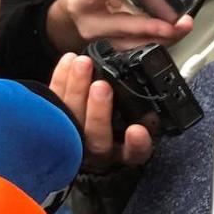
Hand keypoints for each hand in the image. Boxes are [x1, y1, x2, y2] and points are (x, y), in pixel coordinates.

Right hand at [46, 0, 192, 52]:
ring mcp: (108, 39)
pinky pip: (143, 47)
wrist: (83, 16)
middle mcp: (94, 25)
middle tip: (169, 25)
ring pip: (135, 44)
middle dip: (147, 27)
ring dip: (161, 37)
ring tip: (182, 27)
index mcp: (83, 2)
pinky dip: (163, 40)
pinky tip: (179, 31)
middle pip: (121, 28)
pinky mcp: (122, 46)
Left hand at [50, 51, 152, 172]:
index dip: (136, 144)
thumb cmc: (122, 116)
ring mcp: (74, 138)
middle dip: (98, 112)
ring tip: (82, 64)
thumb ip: (147, 114)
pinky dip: (60, 79)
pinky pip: (55, 103)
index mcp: (124, 150)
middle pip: (97, 139)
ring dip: (76, 90)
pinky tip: (69, 60)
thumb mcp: (140, 116)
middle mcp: (99, 149)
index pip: (134, 153)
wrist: (90, 115)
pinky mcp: (53, 120)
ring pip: (72, 120)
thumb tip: (159, 103)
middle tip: (101, 86)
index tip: (137, 130)